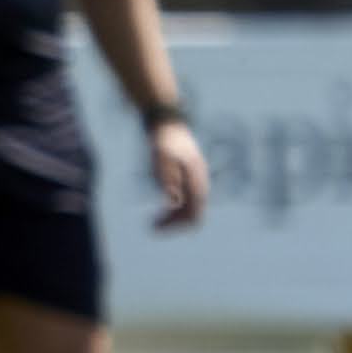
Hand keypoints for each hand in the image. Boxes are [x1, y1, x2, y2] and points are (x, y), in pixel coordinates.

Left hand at [146, 111, 209, 232]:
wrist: (167, 123)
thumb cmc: (164, 141)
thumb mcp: (162, 160)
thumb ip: (168, 180)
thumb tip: (173, 203)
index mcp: (196, 182)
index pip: (194, 215)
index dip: (176, 226)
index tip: (156, 229)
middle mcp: (199, 183)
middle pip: (193, 214)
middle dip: (174, 223)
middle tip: (152, 227)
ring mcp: (195, 179)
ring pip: (190, 207)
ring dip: (174, 217)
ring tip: (154, 221)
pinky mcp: (188, 176)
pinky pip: (186, 198)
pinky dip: (174, 206)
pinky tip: (161, 206)